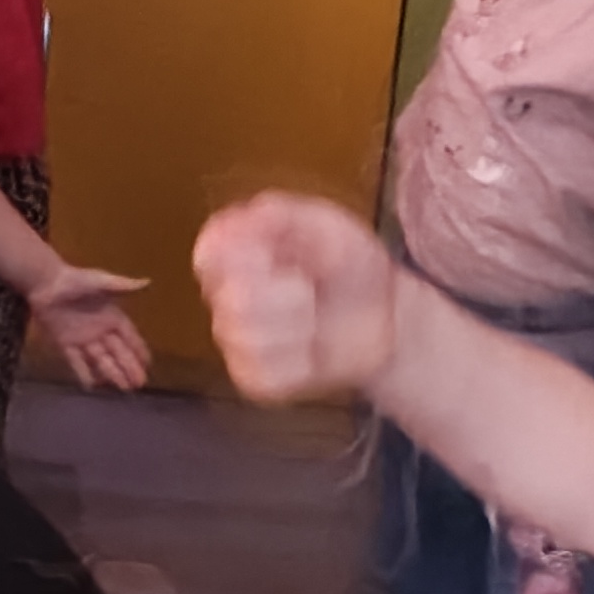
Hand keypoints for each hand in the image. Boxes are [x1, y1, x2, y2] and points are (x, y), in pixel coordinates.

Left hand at [28, 262, 151, 392]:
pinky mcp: (65, 342)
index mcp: (111, 316)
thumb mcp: (100, 281)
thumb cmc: (74, 280)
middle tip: (140, 384)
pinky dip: (83, 373)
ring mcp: (82, 338)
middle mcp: (99, 330)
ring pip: (101, 359)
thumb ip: (122, 286)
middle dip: (129, 367)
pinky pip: (76, 361)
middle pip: (118, 352)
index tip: (149, 363)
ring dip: (112, 374)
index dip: (139, 350)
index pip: (129, 337)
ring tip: (124, 388)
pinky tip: (91, 386)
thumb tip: (148, 282)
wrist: (45, 282)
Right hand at [194, 191, 400, 402]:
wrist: (385, 317)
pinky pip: (265, 376)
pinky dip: (301, 364)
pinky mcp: (255, 377)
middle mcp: (224, 294)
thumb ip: (280, 215)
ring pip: (249, 340)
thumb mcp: (326, 225)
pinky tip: (312, 351)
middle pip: (233, 301)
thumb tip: (233, 220)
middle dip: (288, 295)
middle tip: (311, 288)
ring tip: (315, 318)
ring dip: (299, 328)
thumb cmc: (351, 264)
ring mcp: (236, 339)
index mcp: (233, 250)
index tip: (276, 256)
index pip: (208, 255)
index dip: (243, 259)